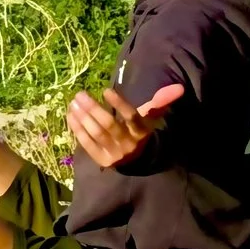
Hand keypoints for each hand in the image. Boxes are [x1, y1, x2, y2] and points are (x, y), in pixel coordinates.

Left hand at [66, 83, 183, 169]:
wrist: (139, 161)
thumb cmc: (140, 132)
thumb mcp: (150, 117)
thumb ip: (160, 101)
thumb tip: (178, 87)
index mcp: (141, 131)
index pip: (131, 116)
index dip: (119, 104)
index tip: (106, 90)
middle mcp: (128, 143)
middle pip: (109, 126)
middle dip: (93, 109)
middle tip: (80, 95)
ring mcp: (114, 154)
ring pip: (96, 134)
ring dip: (82, 118)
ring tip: (73, 103)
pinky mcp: (102, 160)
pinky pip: (87, 144)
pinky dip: (78, 129)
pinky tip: (71, 115)